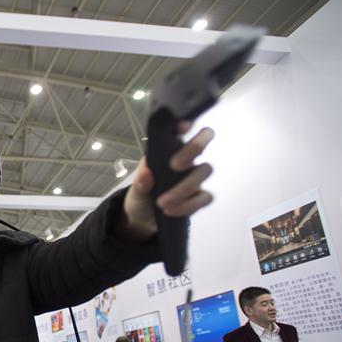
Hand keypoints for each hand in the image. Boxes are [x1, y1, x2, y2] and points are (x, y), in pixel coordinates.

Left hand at [120, 124, 214, 241]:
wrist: (143, 219)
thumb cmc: (142, 194)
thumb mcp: (136, 189)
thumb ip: (140, 181)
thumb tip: (146, 174)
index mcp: (168, 150)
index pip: (181, 129)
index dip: (185, 122)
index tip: (182, 125)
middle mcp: (185, 159)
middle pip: (202, 143)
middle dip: (192, 149)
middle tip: (174, 165)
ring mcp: (195, 177)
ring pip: (205, 170)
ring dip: (185, 187)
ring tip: (162, 202)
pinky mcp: (199, 196)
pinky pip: (205, 197)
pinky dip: (188, 205)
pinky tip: (171, 210)